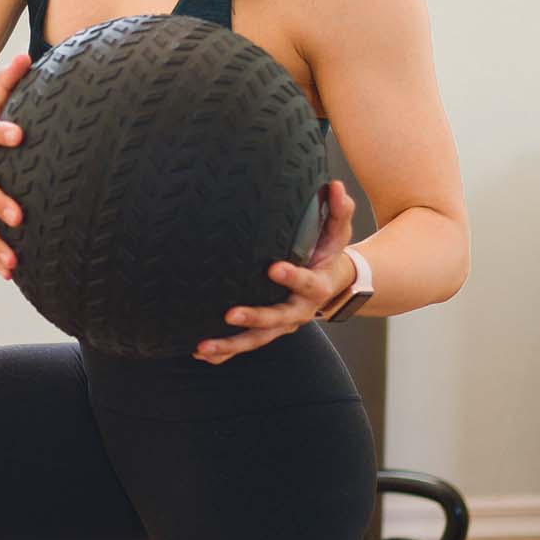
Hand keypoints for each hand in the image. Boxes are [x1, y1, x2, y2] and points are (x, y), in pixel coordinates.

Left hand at [196, 180, 356, 363]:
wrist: (333, 286)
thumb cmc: (328, 253)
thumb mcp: (338, 233)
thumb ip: (339, 211)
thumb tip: (337, 186)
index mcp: (317, 286)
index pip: (306, 282)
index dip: (292, 277)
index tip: (274, 268)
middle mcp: (299, 311)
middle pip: (277, 319)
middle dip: (254, 318)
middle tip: (230, 314)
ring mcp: (282, 325)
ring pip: (257, 340)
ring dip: (230, 345)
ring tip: (203, 346)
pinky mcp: (268, 332)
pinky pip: (245, 346)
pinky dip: (224, 353)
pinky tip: (200, 354)